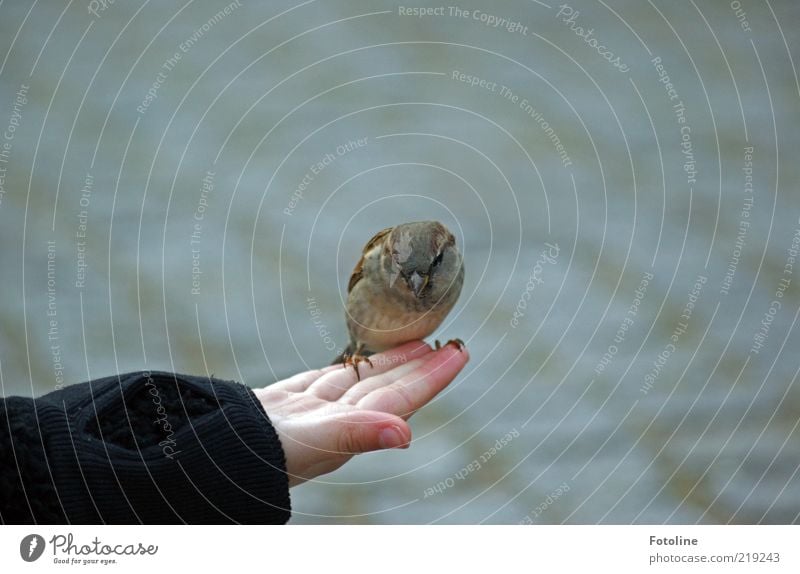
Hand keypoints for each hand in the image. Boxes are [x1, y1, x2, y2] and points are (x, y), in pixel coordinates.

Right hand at [254, 340, 468, 486]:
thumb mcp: (316, 443)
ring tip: (418, 344)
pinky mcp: (291, 401)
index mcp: (351, 428)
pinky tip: (362, 358)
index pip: (402, 396)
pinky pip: (332, 377)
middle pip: (389, 385)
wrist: (215, 452)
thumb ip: (359, 434)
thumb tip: (407, 434)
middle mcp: (339, 419)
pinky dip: (351, 366)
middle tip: (451, 344)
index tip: (459, 354)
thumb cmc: (264, 453)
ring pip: (363, 379)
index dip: (432, 377)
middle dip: (420, 366)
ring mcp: (315, 409)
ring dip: (392, 362)